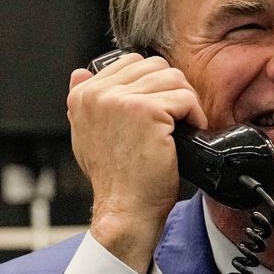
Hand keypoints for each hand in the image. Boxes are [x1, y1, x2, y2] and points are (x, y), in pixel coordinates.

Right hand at [67, 53, 206, 271]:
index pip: (131, 63)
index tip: (158, 112)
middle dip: (171, 90)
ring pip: (172, 78)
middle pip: (154, 65)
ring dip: (185, 102)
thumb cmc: (114, 180)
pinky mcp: (146, 111)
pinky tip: (187, 135)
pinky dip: (194, 116)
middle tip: (174, 119)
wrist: (124, 211)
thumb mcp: (86, 136)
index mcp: (83, 95)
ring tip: (181, 127)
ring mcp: (121, 100)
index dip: (152, 85)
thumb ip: (85, 103)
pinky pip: (184, 97)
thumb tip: (79, 73)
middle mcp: (98, 93)